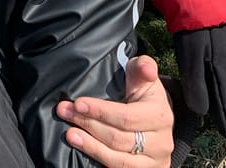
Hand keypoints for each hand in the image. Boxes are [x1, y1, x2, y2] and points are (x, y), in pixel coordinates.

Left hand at [56, 56, 173, 167]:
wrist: (157, 119)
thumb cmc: (143, 92)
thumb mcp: (142, 76)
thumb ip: (142, 67)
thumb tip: (147, 68)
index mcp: (160, 115)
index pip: (126, 117)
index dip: (100, 111)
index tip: (77, 103)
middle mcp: (161, 142)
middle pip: (118, 138)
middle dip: (88, 124)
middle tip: (64, 112)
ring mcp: (154, 161)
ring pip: (118, 160)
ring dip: (90, 146)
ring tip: (69, 134)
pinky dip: (100, 159)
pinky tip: (83, 149)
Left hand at [174, 25, 225, 138]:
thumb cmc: (194, 29)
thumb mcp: (192, 57)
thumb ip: (197, 83)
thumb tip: (201, 111)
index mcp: (222, 70)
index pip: (225, 101)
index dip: (225, 118)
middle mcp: (225, 64)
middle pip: (225, 94)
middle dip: (225, 112)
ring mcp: (221, 53)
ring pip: (222, 83)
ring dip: (221, 99)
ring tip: (219, 114)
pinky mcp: (214, 45)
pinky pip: (218, 72)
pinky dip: (217, 85)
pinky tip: (212, 86)